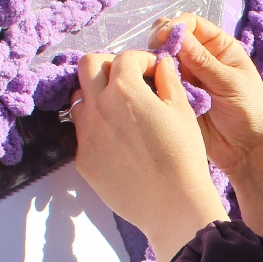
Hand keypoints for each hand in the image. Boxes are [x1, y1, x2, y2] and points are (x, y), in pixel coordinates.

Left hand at [70, 50, 227, 261]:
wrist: (172, 204)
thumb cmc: (183, 157)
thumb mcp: (183, 112)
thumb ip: (169, 81)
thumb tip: (162, 64)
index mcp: (125, 90)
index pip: (124, 57)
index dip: (142, 60)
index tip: (152, 71)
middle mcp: (99, 107)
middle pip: (87, 66)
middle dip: (107, 66)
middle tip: (126, 79)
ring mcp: (86, 134)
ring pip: (79, 100)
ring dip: (96, 96)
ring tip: (118, 110)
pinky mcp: (83, 159)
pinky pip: (83, 133)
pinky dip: (97, 129)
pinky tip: (119, 142)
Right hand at [154, 14, 262, 234]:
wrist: (246, 153)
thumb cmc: (250, 115)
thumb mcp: (230, 84)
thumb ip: (203, 62)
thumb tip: (177, 34)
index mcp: (221, 48)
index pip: (193, 24)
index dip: (176, 26)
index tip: (162, 37)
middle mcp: (202, 59)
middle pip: (173, 39)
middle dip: (160, 42)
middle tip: (152, 53)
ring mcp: (188, 78)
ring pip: (164, 61)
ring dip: (155, 63)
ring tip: (150, 71)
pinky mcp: (178, 97)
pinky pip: (161, 84)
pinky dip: (154, 82)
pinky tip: (150, 86)